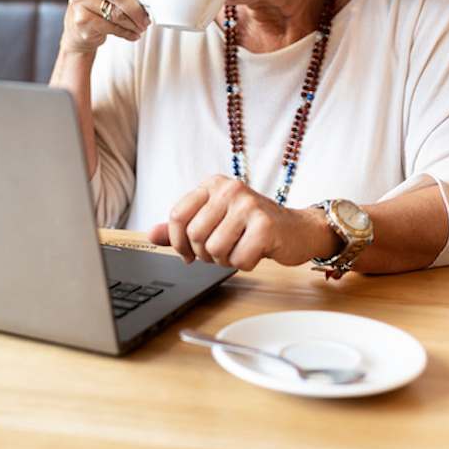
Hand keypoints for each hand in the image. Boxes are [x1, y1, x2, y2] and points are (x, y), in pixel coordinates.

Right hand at [60, 0, 149, 54]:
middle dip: (138, 8)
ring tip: (141, 26)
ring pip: (116, 13)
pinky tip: (131, 33)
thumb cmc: (99, 1)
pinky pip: (111, 27)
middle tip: (147, 17)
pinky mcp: (81, 19)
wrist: (78, 26)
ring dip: (134, 23)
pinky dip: (126, 32)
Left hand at [147, 175, 338, 270]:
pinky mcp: (265, 225)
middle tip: (221, 252)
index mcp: (212, 184)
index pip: (177, 216)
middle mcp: (229, 189)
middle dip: (204, 254)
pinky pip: (238, 259)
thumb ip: (182, 226)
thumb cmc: (253, 226)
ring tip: (238, 250)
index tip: (188, 253)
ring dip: (225, 260)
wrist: (298, 230)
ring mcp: (248, 205)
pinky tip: (255, 252)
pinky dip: (245, 264)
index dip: (177, 242)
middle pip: (194, 235)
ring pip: (214, 249)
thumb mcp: (215, 220)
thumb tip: (151, 234)